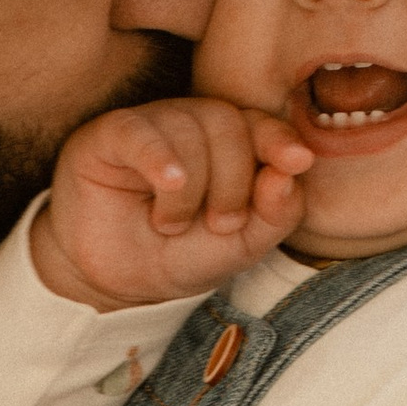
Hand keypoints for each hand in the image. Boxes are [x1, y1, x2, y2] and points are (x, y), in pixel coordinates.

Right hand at [31, 97, 312, 309]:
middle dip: (231, 183)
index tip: (297, 162)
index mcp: (230, 141)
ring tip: (169, 225)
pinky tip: (169, 185)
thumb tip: (294, 170)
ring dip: (189, 192)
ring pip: (187, 131)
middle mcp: (192, 123)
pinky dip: (160, 158)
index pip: (260, 123)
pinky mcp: (109, 136)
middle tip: (216, 225)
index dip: (278, 140)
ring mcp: (150, 124)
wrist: (120, 282)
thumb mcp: (243, 245)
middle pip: (227, 123)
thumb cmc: (181, 255)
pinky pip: (140, 133)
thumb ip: (278, 212)